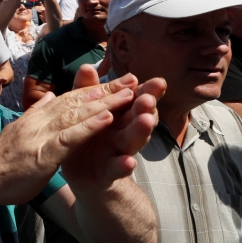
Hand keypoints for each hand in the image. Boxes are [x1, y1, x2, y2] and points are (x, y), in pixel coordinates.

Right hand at [0, 73, 148, 205]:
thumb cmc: (0, 162)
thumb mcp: (20, 133)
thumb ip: (36, 114)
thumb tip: (48, 95)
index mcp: (36, 118)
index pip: (68, 98)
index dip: (92, 88)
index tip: (116, 81)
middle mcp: (39, 121)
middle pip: (76, 101)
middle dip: (105, 90)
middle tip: (131, 79)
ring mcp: (40, 135)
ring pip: (76, 114)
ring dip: (103, 103)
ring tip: (126, 93)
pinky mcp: (43, 153)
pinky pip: (70, 137)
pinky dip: (89, 126)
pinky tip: (107, 118)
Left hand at [62, 66, 162, 194]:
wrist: (83, 176)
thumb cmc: (87, 138)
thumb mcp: (84, 113)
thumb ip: (86, 91)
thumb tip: (86, 66)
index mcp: (118, 115)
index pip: (134, 100)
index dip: (146, 91)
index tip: (158, 81)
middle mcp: (122, 132)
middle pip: (138, 117)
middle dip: (146, 107)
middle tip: (150, 98)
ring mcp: (118, 152)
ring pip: (132, 140)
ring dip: (140, 131)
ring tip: (146, 120)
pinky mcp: (109, 172)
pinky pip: (117, 168)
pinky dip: (124, 165)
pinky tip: (129, 161)